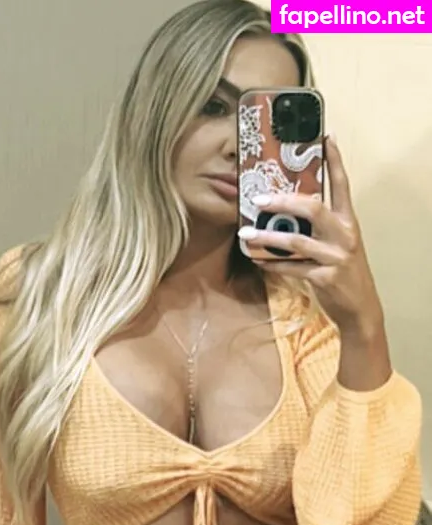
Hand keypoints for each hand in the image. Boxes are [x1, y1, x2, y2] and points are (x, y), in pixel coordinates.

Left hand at [238, 135, 383, 337]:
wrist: (359, 307)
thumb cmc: (341, 272)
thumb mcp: (336, 245)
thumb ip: (317, 229)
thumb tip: (283, 214)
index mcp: (348, 221)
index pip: (342, 185)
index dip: (335, 161)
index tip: (326, 137)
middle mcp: (344, 234)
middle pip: (313, 209)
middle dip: (283, 202)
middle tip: (258, 199)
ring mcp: (335, 256)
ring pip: (296, 242)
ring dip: (267, 238)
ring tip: (245, 234)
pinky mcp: (325, 278)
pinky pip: (292, 268)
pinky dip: (273, 264)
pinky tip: (258, 261)